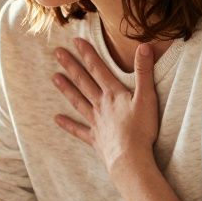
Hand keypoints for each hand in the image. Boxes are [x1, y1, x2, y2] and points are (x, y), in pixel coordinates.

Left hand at [52, 37, 159, 176]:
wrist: (130, 159)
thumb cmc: (141, 130)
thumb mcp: (147, 98)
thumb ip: (144, 72)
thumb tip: (144, 46)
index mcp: (113, 94)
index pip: (98, 69)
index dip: (88, 54)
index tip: (75, 41)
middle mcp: (101, 105)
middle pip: (83, 82)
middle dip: (71, 66)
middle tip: (56, 53)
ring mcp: (95, 122)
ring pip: (78, 101)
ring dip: (66, 89)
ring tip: (54, 77)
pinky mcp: (95, 138)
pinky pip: (78, 130)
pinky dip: (68, 125)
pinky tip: (56, 119)